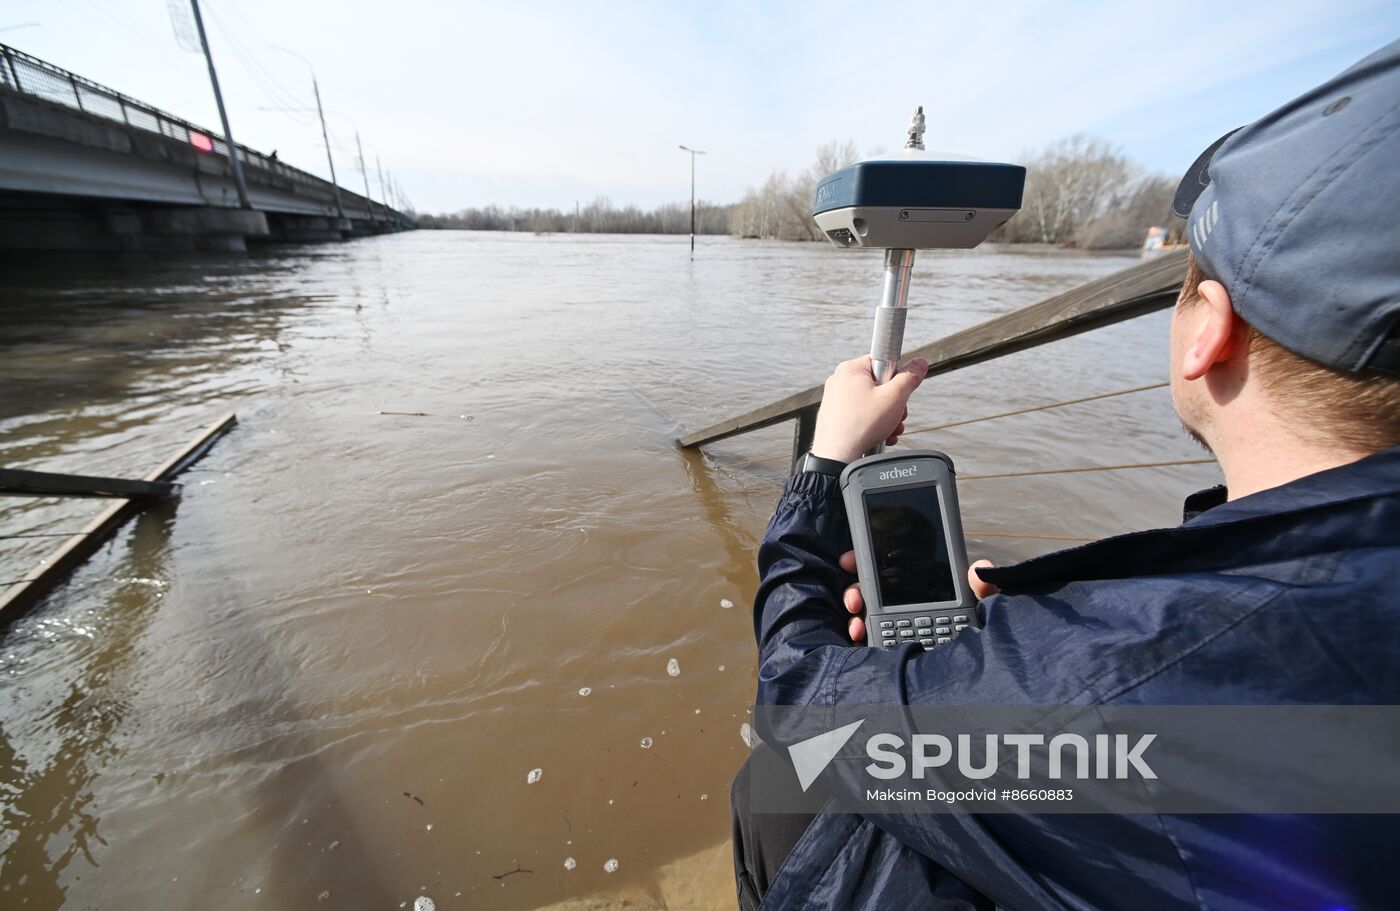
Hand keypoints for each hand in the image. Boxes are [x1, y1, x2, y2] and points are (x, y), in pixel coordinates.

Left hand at [810, 355, 928, 462]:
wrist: (837, 456)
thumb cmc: (860, 426)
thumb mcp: (895, 397)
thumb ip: (910, 377)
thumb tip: (919, 364)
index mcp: (850, 369)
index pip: (883, 363)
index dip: (895, 379)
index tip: (897, 392)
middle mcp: (839, 381)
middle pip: (878, 386)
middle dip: (893, 404)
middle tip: (895, 416)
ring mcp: (835, 400)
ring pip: (871, 404)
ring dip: (886, 418)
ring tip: (888, 430)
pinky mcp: (835, 416)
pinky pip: (860, 416)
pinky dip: (873, 425)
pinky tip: (879, 436)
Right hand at [840, 554, 997, 642]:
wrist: (979, 679)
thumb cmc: (982, 639)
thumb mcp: (986, 610)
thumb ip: (983, 588)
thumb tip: (979, 569)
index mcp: (926, 590)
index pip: (893, 568)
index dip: (869, 561)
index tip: (848, 561)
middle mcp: (908, 607)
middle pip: (872, 591)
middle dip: (855, 591)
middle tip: (856, 600)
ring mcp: (899, 630)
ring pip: (866, 615)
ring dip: (855, 616)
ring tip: (858, 622)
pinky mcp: (893, 652)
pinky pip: (869, 641)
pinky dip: (859, 636)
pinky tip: (860, 635)